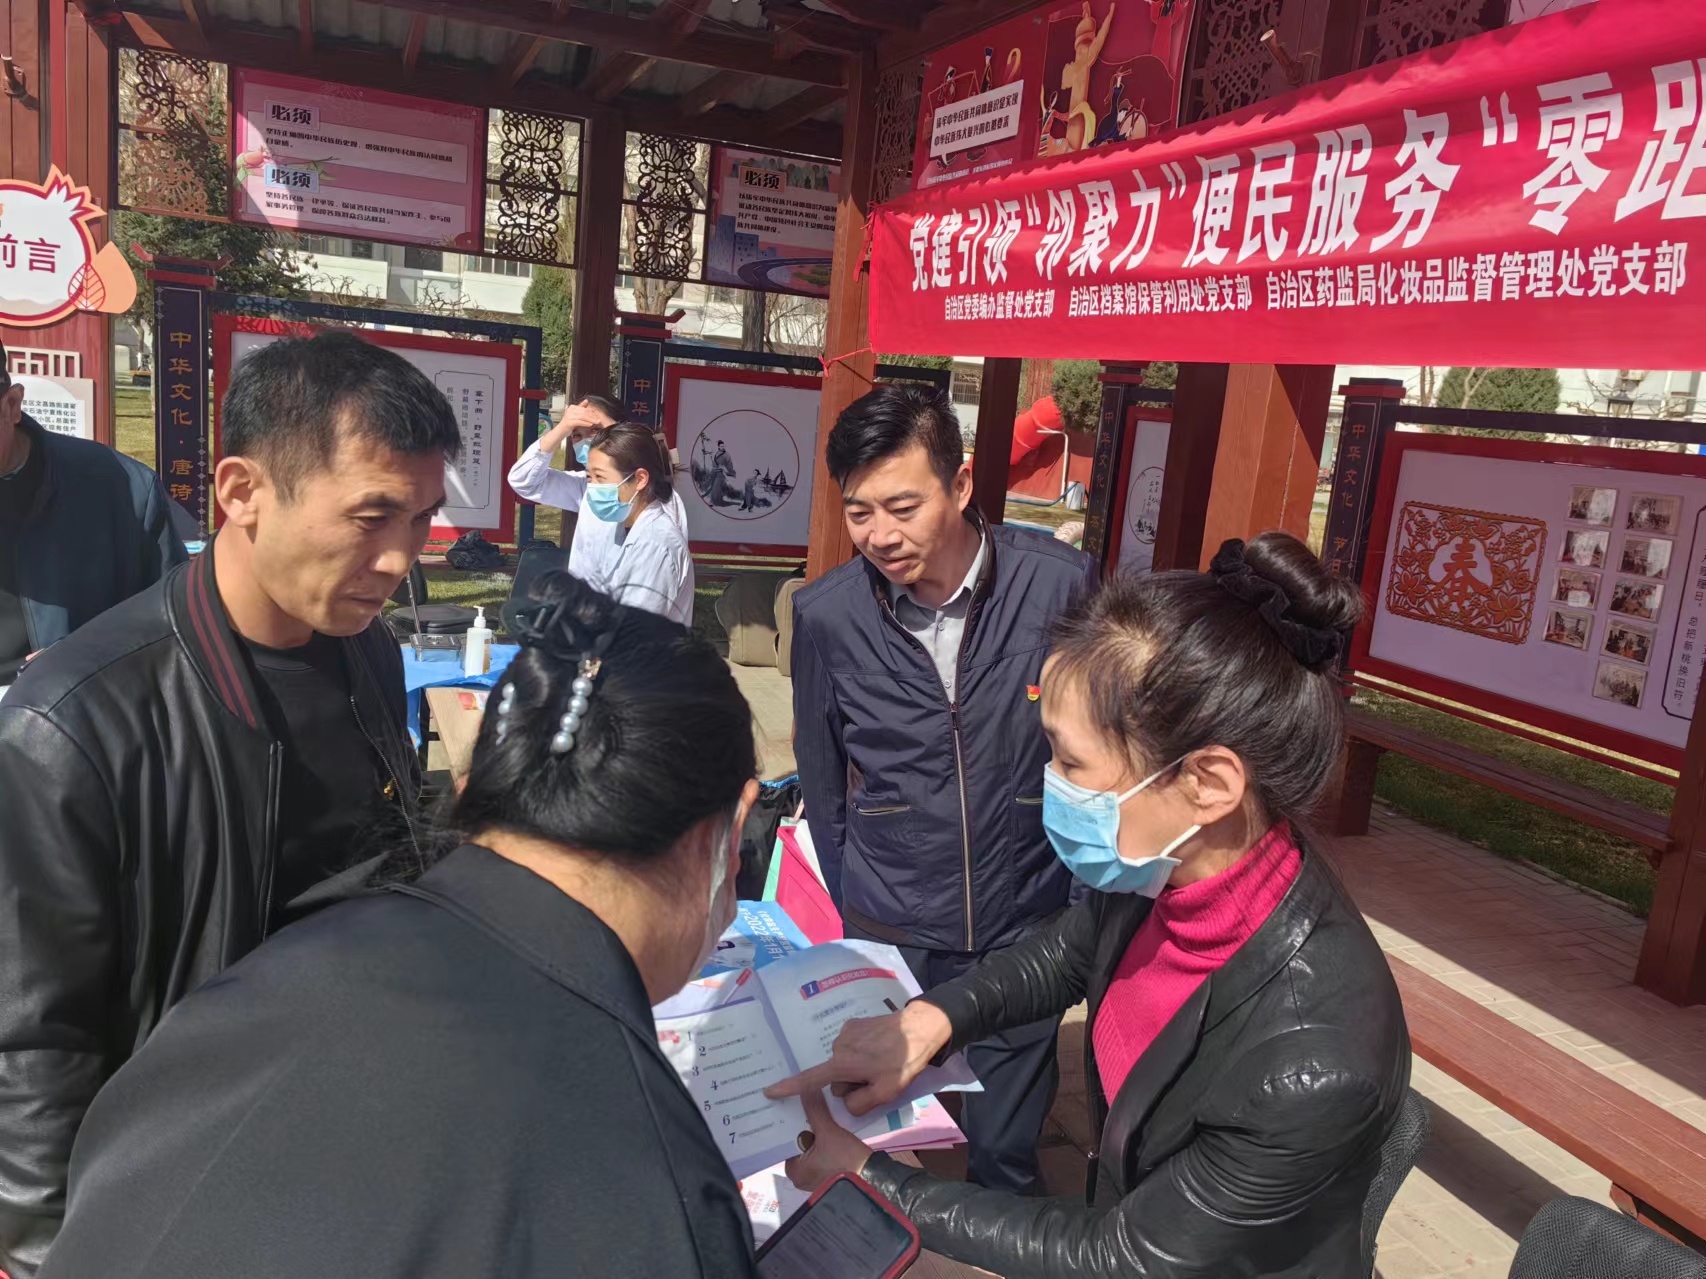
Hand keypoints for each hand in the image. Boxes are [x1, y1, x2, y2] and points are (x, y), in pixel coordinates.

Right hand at [539, 405, 602, 454]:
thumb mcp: (575, 415)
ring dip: (591, 420)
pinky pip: (579, 422)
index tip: (598, 416)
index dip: (592, 413)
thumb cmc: (569, 424)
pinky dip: (585, 423)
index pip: (584, 409)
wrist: (560, 431)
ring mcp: (569, 416)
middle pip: (584, 412)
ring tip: (596, 422)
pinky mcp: (569, 422)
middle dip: (593, 416)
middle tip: (599, 420)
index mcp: (572, 407)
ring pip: (583, 417)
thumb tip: (587, 401)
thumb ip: (581, 408)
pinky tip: (590, 425)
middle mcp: (570, 410)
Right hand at [765, 1001, 951, 1116]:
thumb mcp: (886, 1092)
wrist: (919, 1026)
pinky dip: (862, 1052)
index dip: (789, 1087)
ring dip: (857, 1066)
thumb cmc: (903, 1062)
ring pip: (843, 1061)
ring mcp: (845, 1032)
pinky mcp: (854, 1023)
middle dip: (850, 1082)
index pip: (810, 1080)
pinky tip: (881, 1049)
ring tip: (883, 1062)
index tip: (769, 1091)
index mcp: (842, 1064)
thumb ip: (860, 1104)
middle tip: (876, 1079)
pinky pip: (851, 1046)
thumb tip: (845, 1102)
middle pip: (835, 1076)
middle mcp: (838, 1046)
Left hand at [784, 1086, 871, 1192]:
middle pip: (798, 1143)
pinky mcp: (828, 1175)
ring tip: (815, 1111)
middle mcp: (800, 1177)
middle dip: (803, 1126)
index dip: (790, 1122)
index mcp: (793, 1171)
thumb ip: (815, 1109)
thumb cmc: (846, 1159)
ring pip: (811, 1146)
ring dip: (815, 1132)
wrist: (873, 1179)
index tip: (792, 1106)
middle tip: (804, 1104)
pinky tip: (827, 1126)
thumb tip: (805, 1087)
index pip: (785, 1141)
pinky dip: (823, 1141)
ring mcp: (815, 1177)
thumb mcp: (829, 1131)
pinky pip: (820, 1152)